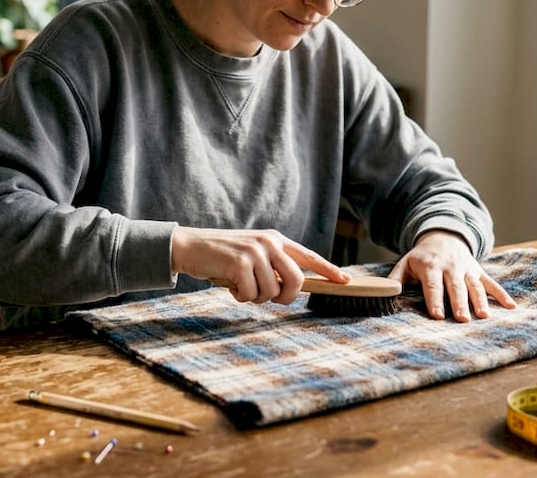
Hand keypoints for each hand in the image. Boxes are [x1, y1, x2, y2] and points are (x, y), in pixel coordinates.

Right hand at [170, 227, 349, 304]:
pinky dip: (240, 297)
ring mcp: (256, 251)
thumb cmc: (222, 256)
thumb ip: (272, 266)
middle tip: (271, 298)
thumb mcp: (253, 254)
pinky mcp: (241, 263)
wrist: (191, 246)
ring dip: (256, 297)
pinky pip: (252, 295)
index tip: (345, 281)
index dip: (328, 270)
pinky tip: (229, 284)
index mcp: (275, 239)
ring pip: (272, 292)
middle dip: (286, 297)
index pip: (308, 256)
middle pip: (297, 280)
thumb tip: (292, 290)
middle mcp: (269, 242)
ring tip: (241, 286)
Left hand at [387, 230, 515, 320]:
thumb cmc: (421, 257)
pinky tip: (511, 307)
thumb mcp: (405, 263)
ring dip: (481, 301)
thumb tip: (385, 292)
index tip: (437, 316)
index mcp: (431, 266)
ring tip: (484, 316)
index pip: (433, 285)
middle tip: (463, 320)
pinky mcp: (479, 270)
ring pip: (475, 285)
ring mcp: (467, 268)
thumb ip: (395, 278)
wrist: (443, 235)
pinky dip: (502, 294)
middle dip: (460, 303)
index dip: (434, 300)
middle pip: (456, 287)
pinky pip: (491, 283)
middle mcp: (451, 267)